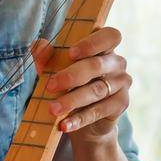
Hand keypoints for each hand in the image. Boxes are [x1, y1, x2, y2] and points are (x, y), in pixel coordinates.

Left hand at [31, 26, 130, 141]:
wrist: (83, 119)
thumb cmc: (69, 86)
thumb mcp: (54, 70)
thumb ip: (47, 57)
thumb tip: (39, 45)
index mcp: (104, 47)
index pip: (109, 36)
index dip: (92, 43)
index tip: (70, 53)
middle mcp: (116, 62)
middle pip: (97, 65)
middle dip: (71, 76)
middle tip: (50, 86)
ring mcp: (121, 83)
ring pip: (97, 90)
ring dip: (72, 100)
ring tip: (52, 109)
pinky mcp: (121, 103)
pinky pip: (100, 110)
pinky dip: (80, 118)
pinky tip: (65, 124)